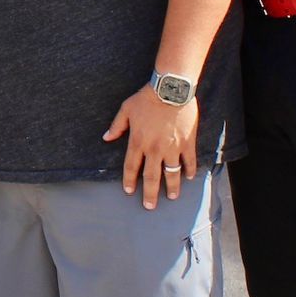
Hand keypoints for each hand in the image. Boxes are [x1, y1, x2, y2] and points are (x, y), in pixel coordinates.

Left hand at [103, 86, 197, 209]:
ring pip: (172, 173)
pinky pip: (189, 161)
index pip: (132, 166)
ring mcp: (172, 147)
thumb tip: (106, 138)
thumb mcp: (126, 109)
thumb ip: (116, 126)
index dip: (129, 180)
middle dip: (150, 193)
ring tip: (172, 197)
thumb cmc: (146, 98)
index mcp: (138, 141)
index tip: (129, 191)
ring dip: (172, 187)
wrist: (170, 90)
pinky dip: (189, 170)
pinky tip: (189, 178)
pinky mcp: (187, 143)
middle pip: (151, 176)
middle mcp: (154, 148)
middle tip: (150, 206)